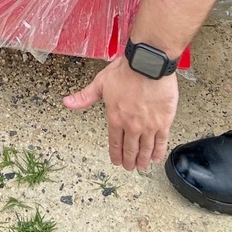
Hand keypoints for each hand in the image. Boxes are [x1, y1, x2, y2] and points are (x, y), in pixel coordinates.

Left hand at [63, 56, 177, 171]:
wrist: (148, 64)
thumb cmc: (126, 70)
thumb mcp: (101, 82)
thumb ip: (85, 96)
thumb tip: (68, 102)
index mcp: (115, 117)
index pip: (114, 142)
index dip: (116, 154)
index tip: (117, 161)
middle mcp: (132, 125)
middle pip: (130, 149)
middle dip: (129, 161)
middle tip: (129, 168)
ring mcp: (149, 125)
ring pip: (145, 149)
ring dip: (142, 160)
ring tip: (142, 166)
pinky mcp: (164, 122)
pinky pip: (161, 142)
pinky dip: (158, 152)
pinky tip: (156, 157)